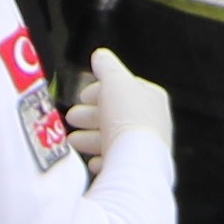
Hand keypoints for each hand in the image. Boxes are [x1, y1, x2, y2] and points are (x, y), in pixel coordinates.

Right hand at [70, 43, 171, 165]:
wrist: (135, 161)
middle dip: (90, 115)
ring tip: (72, 140)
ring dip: (90, 138)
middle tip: (71, 117)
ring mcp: (144, 147)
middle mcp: (152, 122)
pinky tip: (91, 161)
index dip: (99, 90)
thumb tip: (100, 55)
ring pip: (113, 139)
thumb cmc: (127, 117)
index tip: (82, 96)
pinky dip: (101, 159)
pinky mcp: (136, 168)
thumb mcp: (114, 81)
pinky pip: (116, 162)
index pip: (123, 89)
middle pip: (115, 115)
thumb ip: (106, 67)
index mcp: (151, 98)